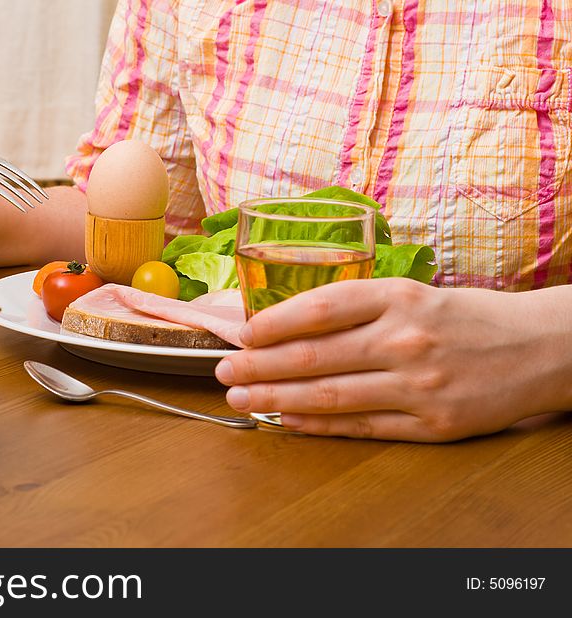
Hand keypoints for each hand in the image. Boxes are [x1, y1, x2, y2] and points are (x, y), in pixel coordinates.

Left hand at [215, 278, 571, 441]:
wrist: (540, 347)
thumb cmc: (466, 317)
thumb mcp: (415, 293)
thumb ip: (358, 307)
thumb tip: (285, 324)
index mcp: (400, 296)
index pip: (320, 307)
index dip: (272, 322)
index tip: (241, 334)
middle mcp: (406, 338)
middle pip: (314, 354)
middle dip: (258, 365)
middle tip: (223, 371)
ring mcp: (419, 384)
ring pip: (330, 394)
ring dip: (276, 397)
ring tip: (240, 397)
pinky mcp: (432, 423)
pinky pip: (360, 426)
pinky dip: (317, 425)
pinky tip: (285, 420)